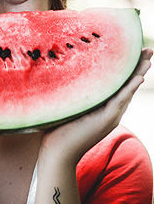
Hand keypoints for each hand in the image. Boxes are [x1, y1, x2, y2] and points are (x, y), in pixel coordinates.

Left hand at [39, 48, 152, 165]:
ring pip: (128, 91)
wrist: (57, 153)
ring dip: (138, 73)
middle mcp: (111, 111)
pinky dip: (129, 88)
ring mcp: (110, 116)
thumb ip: (73, 93)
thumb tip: (63, 70)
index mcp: (103, 107)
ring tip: (148, 58)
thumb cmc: (57, 130)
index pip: (119, 84)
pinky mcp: (106, 120)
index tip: (134, 52)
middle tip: (148, 50)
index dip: (127, 69)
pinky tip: (139, 77)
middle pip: (128, 85)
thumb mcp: (69, 106)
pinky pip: (120, 101)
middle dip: (138, 67)